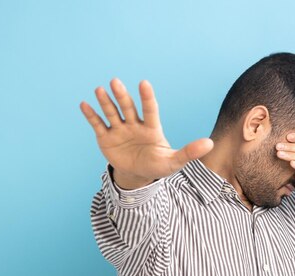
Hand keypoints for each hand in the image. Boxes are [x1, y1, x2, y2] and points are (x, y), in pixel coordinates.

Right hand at [79, 78, 213, 182]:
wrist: (138, 175)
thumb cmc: (158, 166)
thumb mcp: (174, 161)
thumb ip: (190, 152)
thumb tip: (210, 143)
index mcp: (151, 128)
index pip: (149, 109)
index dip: (146, 97)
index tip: (144, 83)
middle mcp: (134, 125)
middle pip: (128, 108)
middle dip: (122, 96)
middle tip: (115, 82)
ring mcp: (119, 130)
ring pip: (112, 113)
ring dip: (106, 102)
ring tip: (100, 90)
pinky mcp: (106, 138)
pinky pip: (98, 125)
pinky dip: (91, 116)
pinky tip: (84, 104)